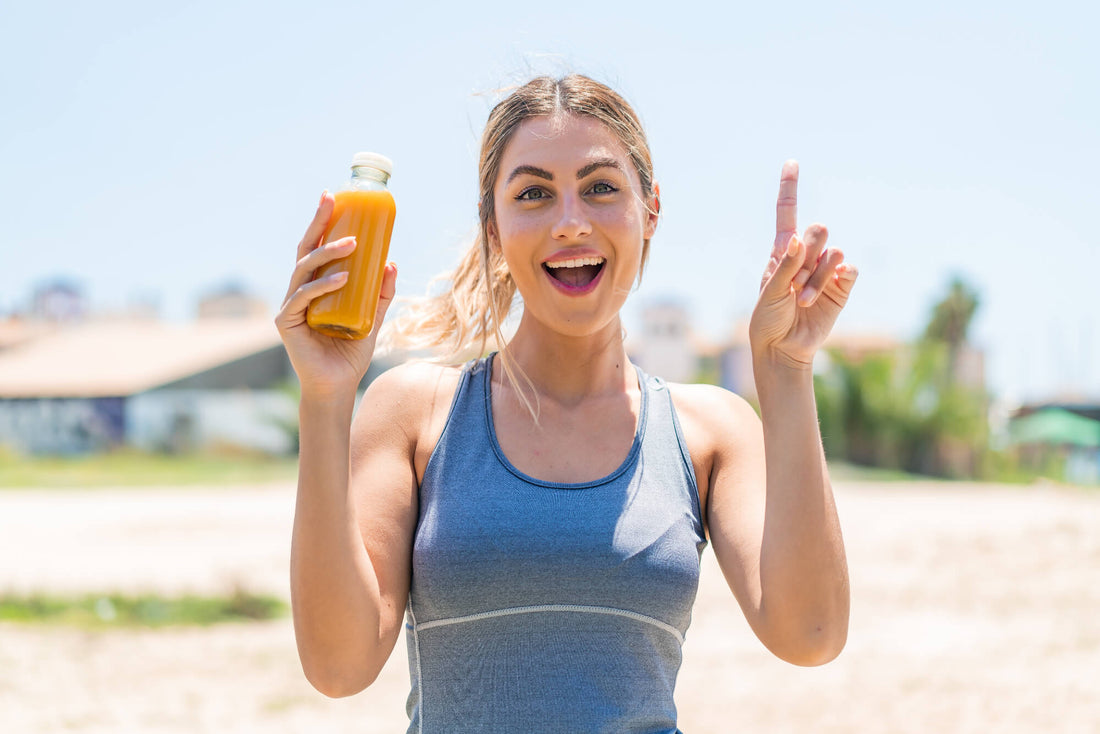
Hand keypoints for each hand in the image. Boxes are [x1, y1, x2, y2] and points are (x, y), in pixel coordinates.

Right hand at [274, 191, 397, 398]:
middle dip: (318, 222)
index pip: (316, 248)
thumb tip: (392, 262)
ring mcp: (290, 305)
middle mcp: (298, 290)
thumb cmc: (350, 353)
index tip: (334, 197)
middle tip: (332, 199)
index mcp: (314, 286)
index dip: (322, 222)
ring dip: (328, 252)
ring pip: (305, 268)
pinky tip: (343, 277)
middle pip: (305, 249)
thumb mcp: (372, 318)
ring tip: (353, 243)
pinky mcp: (287, 322)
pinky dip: (323, 285)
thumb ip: (381, 293)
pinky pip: (304, 297)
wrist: (337, 386)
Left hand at [749, 161, 857, 368]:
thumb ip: (786, 265)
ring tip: (801, 299)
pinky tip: (824, 294)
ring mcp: (825, 270)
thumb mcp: (770, 292)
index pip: (788, 213)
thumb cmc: (768, 318)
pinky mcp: (841, 286)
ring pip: (832, 253)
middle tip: (794, 283)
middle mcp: (805, 256)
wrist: (783, 347)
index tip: (791, 162)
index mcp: (783, 251)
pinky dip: (836, 280)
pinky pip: (849, 269)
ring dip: (817, 278)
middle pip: (817, 231)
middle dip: (807, 256)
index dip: (790, 188)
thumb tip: (798, 238)